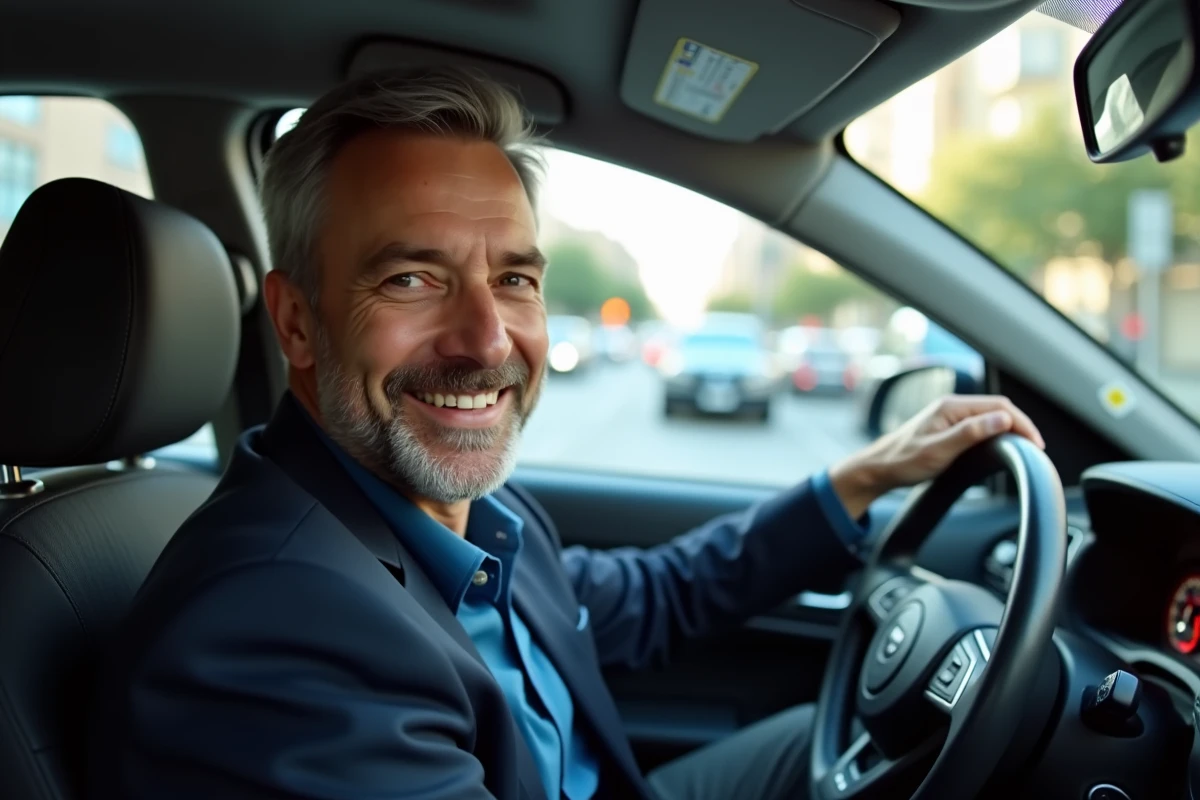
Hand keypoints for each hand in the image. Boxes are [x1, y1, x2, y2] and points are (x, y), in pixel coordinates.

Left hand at [828, 395, 1044, 518]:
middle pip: (997, 408)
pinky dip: (996, 432)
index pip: (999, 406)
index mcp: (951, 407)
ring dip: (1010, 427)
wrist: (879, 468)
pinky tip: (1002, 444)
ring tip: (1025, 445)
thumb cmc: (903, 461)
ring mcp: (949, 416)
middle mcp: (951, 407)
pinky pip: (980, 424)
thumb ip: (970, 433)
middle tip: (1036, 447)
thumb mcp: (938, 451)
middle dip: (1020, 424)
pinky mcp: (948, 427)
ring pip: (990, 415)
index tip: (1035, 443)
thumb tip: (1002, 418)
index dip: (1022, 423)